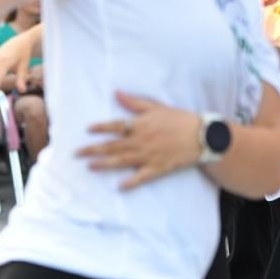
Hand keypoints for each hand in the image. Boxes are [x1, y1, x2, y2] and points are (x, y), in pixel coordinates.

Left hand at [77, 91, 201, 189]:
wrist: (203, 135)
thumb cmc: (179, 119)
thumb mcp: (156, 107)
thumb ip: (134, 102)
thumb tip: (116, 92)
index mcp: (141, 125)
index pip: (116, 126)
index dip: (101, 127)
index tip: (87, 130)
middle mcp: (142, 140)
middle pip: (113, 145)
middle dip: (93, 149)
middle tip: (76, 154)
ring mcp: (149, 155)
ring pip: (122, 161)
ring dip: (104, 164)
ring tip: (89, 166)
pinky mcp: (158, 168)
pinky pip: (142, 177)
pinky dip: (131, 182)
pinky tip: (119, 186)